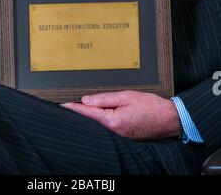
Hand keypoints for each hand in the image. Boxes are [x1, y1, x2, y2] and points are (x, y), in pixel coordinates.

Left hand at [63, 91, 179, 140]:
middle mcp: (115, 132)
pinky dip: (100, 120)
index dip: (74, 108)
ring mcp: (120, 136)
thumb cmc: (151, 107)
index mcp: (114, 121)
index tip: (62, 105)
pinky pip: (108, 128)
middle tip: (67, 104)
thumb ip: (105, 99)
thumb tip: (87, 100)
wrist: (170, 120)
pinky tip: (97, 114)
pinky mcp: (124, 136)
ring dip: (90, 116)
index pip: (88, 113)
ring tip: (79, 107)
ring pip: (99, 125)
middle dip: (80, 112)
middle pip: (92, 121)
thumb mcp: (127, 96)